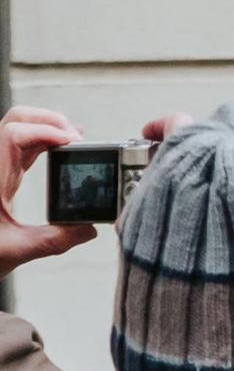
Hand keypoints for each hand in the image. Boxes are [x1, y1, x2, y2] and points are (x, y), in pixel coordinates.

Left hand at [0, 108, 93, 274]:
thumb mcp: (13, 251)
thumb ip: (52, 241)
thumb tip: (87, 228)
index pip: (15, 134)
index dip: (46, 130)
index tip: (72, 142)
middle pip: (17, 119)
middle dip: (50, 120)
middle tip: (76, 137)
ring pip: (20, 127)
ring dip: (48, 128)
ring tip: (74, 141)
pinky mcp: (1, 173)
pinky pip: (22, 144)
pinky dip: (44, 140)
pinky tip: (62, 149)